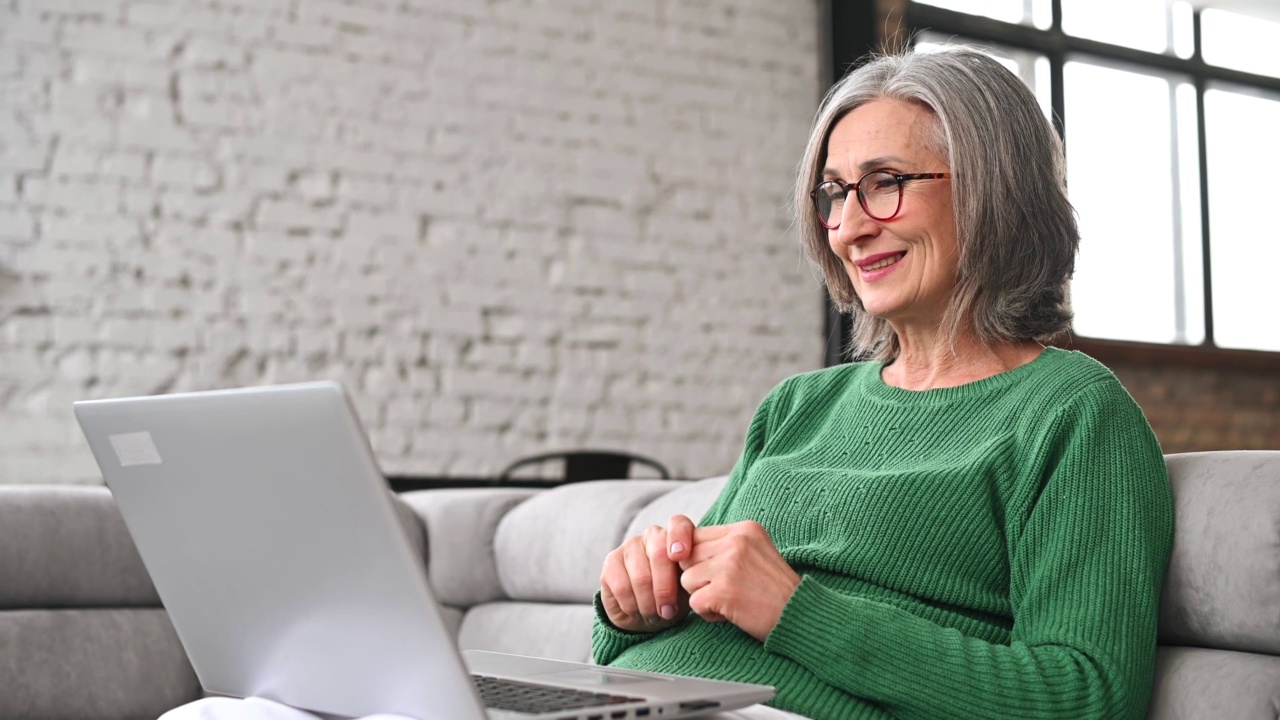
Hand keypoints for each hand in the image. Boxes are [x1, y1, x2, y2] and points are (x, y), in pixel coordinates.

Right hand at [599, 514, 696, 632]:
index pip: (679, 524)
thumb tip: (696, 580)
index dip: (680, 538)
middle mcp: (652, 535)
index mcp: (677, 536)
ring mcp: (629, 546)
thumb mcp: (690, 589)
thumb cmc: (676, 597)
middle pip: (659, 554)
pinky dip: (632, 606)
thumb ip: (694, 578)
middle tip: (669, 612)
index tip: (680, 557)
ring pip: (640, 576)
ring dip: (649, 604)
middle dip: (665, 590)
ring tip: (654, 615)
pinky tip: (637, 611)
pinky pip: (622, 587)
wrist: (647, 614)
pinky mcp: (611, 562)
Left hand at [678, 521, 800, 641]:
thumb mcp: (756, 553)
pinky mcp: (723, 590)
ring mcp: (729, 565)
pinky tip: (731, 613)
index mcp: (745, 529)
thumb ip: (725, 546)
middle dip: (700, 578)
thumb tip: (682, 551)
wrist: (801, 617)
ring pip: (687, 580)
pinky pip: (694, 603)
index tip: (723, 575)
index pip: (696, 537)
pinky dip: (709, 614)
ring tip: (731, 601)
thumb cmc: (776, 591)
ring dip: (704, 596)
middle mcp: (736, 541)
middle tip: (728, 590)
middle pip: (687, 558)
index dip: (701, 561)